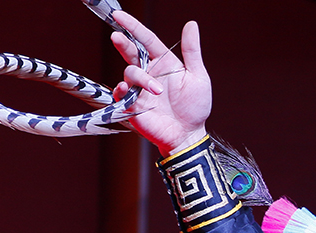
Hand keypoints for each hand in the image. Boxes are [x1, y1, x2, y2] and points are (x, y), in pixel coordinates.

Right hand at [109, 11, 210, 155]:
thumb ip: (192, 51)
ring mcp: (139, 89)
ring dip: (142, 79)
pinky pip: (121, 94)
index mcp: (163, 63)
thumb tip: (191, 25)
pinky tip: (129, 91)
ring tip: (157, 91)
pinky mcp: (132, 105)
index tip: (119, 15)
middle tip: (117, 36)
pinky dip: (123, 91)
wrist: (189, 135)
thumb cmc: (195, 107)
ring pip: (130, 73)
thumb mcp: (198, 76)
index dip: (132, 26)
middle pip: (130, 51)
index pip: (146, 39)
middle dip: (123, 43)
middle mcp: (149, 73)